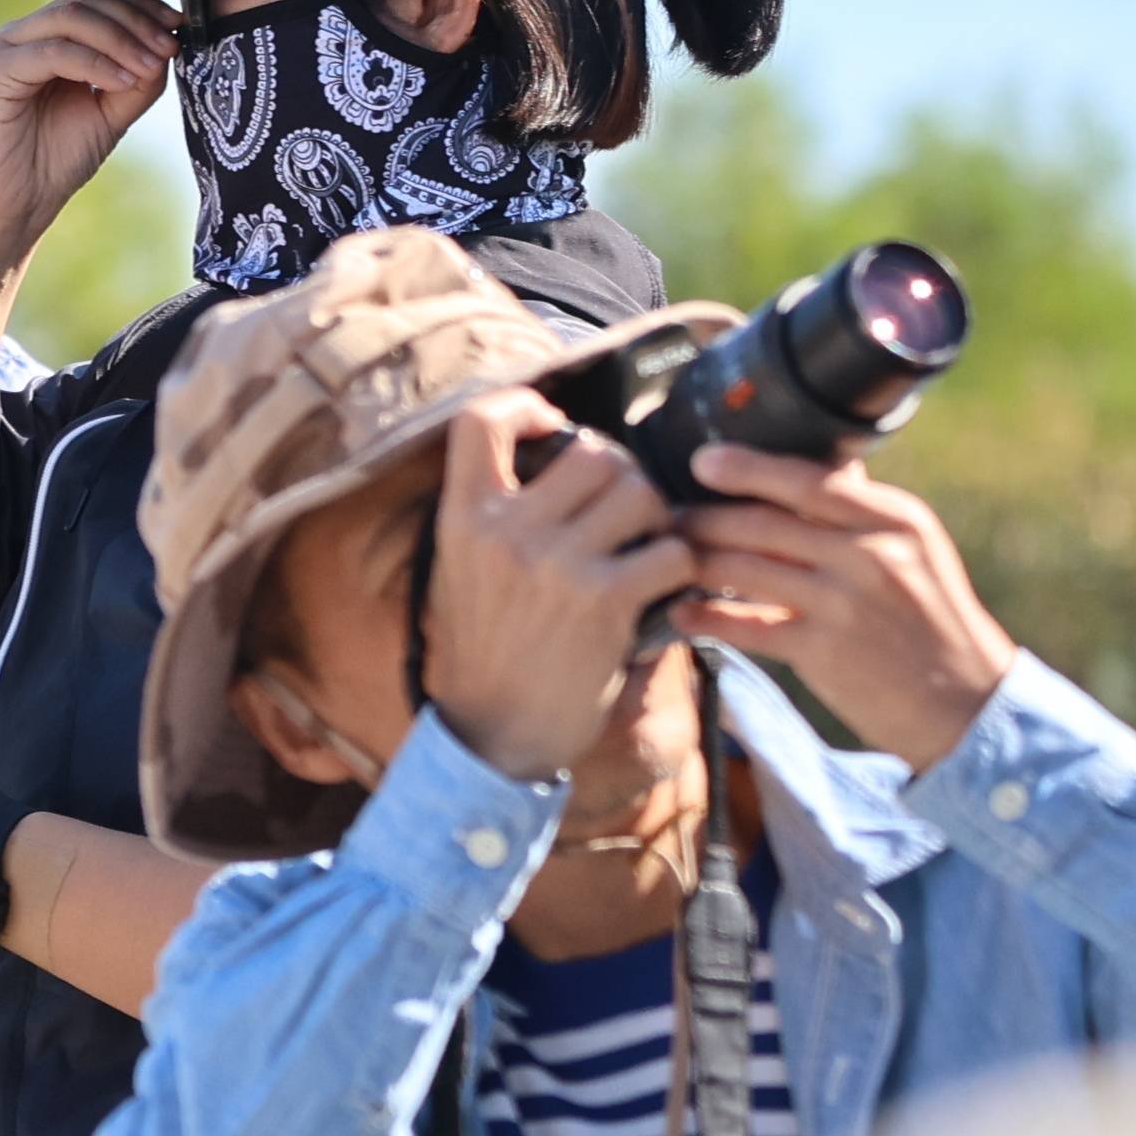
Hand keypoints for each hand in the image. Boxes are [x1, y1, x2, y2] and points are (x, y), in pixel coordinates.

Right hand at [0, 0, 183, 263]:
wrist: (12, 206)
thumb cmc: (53, 162)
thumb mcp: (110, 112)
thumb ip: (137, 78)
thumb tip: (168, 43)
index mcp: (47, 39)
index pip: (97, 1)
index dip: (141, 7)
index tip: (179, 25)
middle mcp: (23, 36)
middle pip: (86, 1)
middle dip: (136, 20)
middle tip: (169, 47)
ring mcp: (6, 49)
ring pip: (71, 18)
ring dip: (121, 38)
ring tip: (152, 64)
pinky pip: (54, 52)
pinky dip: (95, 63)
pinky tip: (122, 81)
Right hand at [422, 398, 693, 782]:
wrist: (492, 728)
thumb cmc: (483, 646)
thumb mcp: (459, 569)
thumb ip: (496, 514)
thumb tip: (556, 453)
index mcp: (462, 518)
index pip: (479, 422)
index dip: (524, 406)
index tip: (548, 426)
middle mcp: (506, 532)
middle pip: (592, 452)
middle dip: (620, 474)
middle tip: (619, 506)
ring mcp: (558, 565)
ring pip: (640, 492)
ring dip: (655, 515)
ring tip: (643, 543)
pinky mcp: (607, 601)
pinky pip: (671, 551)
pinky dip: (676, 567)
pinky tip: (658, 588)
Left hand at [673, 438, 1016, 772]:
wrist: (964, 696)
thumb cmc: (928, 615)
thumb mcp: (914, 548)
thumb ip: (861, 508)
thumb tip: (814, 463)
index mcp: (895, 520)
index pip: (809, 481)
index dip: (748, 469)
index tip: (702, 463)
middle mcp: (871, 555)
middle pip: (762, 523)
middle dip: (702, 517)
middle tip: (664, 516)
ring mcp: (845, 604)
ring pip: (743, 568)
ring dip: (694, 561)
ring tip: (663, 557)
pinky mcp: (822, 651)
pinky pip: (744, 625)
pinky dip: (704, 616)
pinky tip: (678, 611)